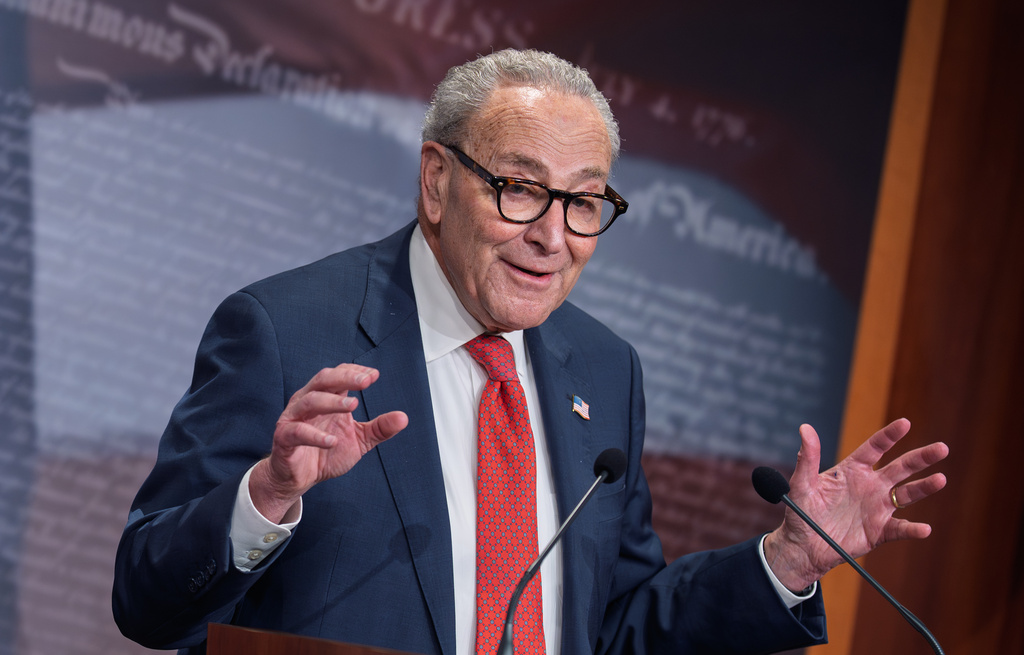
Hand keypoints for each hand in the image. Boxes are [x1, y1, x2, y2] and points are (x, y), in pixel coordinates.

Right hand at [249, 364, 408, 522]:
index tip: (374, 376)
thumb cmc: (327, 452)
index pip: (338, 375)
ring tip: (353, 405)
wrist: (301, 478)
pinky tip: (332, 441)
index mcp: (326, 398)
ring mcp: (293, 418)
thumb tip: (404, 417)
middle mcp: (307, 402)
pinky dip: (315, 435)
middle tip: (365, 382)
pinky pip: (296, 432)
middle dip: (345, 378)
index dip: (355, 372)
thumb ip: (379, 429)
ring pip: (310, 401)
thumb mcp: (359, 440)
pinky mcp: (284, 438)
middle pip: (323, 380)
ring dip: (332, 402)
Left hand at [763, 419, 947, 591]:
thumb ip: (807, 457)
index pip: (875, 448)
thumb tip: (805, 428)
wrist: (804, 546)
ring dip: (924, 487)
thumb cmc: (801, 512)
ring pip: (907, 494)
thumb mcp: (802, 483)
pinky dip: (912, 529)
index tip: (905, 422)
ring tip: (941, 479)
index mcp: (853, 470)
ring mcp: (877, 508)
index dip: (890, 436)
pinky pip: (900, 528)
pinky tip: (924, 529)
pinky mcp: (879, 531)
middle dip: (921, 458)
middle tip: (941, 448)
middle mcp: (870, 485)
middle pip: (901, 467)